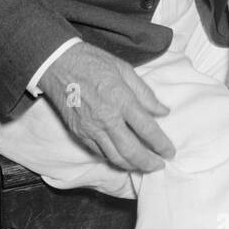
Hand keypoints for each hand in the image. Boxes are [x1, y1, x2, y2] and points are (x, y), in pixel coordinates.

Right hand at [39, 43, 175, 172]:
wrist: (59, 65)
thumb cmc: (93, 62)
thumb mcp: (124, 69)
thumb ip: (145, 93)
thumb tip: (163, 111)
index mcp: (121, 100)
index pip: (147, 129)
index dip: (161, 144)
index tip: (170, 152)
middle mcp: (107, 118)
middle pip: (132, 151)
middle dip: (149, 162)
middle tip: (159, 165)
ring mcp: (91, 129)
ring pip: (115, 157)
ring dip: (133, 165)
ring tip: (144, 166)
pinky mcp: (79, 133)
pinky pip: (99, 153)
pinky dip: (114, 159)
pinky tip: (123, 158)